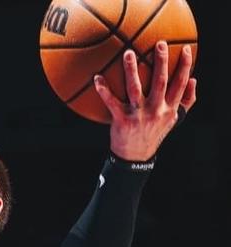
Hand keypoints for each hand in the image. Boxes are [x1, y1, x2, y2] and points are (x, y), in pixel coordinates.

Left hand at [94, 41, 196, 160]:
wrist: (135, 158)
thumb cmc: (153, 134)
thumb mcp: (172, 120)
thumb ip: (185, 102)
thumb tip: (193, 80)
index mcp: (169, 109)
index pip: (180, 84)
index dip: (184, 66)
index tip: (184, 48)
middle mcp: (155, 111)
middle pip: (160, 82)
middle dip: (161, 61)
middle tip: (159, 43)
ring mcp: (138, 115)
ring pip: (135, 88)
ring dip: (132, 70)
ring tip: (128, 53)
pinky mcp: (121, 120)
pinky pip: (111, 102)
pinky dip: (104, 90)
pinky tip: (97, 78)